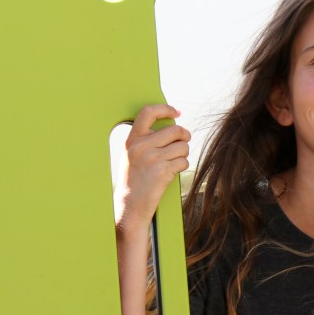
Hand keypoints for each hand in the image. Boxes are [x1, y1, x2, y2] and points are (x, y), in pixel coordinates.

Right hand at [113, 104, 190, 233]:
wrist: (129, 205)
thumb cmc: (134, 179)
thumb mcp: (132, 155)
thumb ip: (147, 140)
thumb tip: (173, 128)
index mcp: (133, 139)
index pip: (148, 112)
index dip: (165, 109)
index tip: (177, 112)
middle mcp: (141, 146)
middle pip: (175, 130)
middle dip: (184, 136)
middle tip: (184, 142)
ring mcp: (152, 158)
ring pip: (183, 146)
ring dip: (184, 154)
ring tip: (174, 161)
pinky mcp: (163, 171)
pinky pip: (184, 161)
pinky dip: (183, 166)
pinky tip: (173, 172)